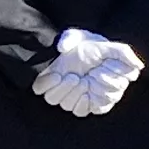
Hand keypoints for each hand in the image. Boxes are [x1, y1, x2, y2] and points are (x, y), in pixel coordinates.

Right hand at [30, 28, 146, 116]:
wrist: (109, 55)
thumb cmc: (89, 45)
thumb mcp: (79, 37)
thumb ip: (69, 38)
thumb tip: (62, 46)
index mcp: (53, 73)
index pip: (39, 87)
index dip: (45, 84)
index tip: (57, 75)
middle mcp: (61, 88)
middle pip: (51, 98)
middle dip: (62, 89)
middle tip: (75, 77)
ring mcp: (74, 98)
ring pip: (66, 105)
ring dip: (74, 95)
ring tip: (86, 81)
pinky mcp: (88, 105)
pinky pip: (81, 111)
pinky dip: (84, 104)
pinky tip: (89, 93)